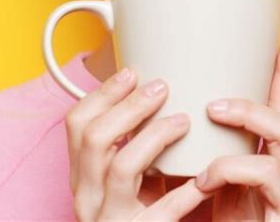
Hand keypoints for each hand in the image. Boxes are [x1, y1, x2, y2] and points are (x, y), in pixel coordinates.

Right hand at [65, 69, 209, 220]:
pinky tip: (203, 178)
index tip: (132, 72)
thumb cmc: (139, 212)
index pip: (75, 124)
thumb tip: (155, 90)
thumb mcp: (125, 178)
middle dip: (130, 106)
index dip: (102, 93)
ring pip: (122, 167)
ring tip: (183, 121)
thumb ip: (131, 143)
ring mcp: (109, 219)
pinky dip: (184, 191)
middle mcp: (88, 196)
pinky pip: (161, 210)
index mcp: (82, 175)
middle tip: (162, 87)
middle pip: (94, 138)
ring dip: (155, 136)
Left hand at [194, 32, 279, 220]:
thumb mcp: (218, 194)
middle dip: (275, 79)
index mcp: (273, 162)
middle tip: (228, 73)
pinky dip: (233, 166)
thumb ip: (208, 161)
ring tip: (214, 113)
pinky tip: (207, 176)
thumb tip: (172, 130)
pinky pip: (268, 173)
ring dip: (246, 116)